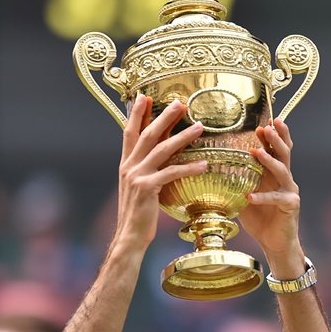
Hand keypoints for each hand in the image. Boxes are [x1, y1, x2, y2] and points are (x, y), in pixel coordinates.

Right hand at [114, 95, 209, 250]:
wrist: (129, 235)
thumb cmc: (139, 213)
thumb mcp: (138, 187)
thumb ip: (146, 170)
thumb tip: (159, 157)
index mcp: (125, 164)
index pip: (129, 132)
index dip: (136, 113)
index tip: (145, 96)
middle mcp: (129, 166)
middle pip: (147, 134)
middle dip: (163, 116)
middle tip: (180, 103)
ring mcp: (137, 176)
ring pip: (161, 149)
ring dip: (181, 136)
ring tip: (199, 127)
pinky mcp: (148, 188)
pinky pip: (172, 173)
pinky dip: (189, 167)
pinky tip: (204, 164)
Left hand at [240, 119, 302, 266]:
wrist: (275, 243)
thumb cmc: (260, 218)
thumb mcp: (244, 195)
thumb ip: (237, 181)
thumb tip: (212, 170)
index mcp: (275, 174)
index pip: (276, 149)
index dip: (272, 136)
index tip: (262, 123)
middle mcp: (285, 179)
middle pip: (285, 153)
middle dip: (276, 139)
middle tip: (267, 127)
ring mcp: (290, 191)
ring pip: (283, 170)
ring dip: (269, 160)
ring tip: (256, 151)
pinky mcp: (291, 205)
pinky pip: (276, 198)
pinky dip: (262, 197)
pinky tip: (250, 196)